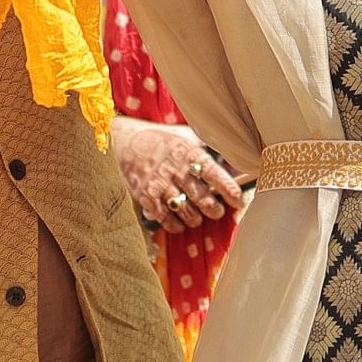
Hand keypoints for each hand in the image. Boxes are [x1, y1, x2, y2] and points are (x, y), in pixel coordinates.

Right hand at [112, 115, 243, 228]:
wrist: (124, 140)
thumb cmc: (160, 139)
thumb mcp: (185, 136)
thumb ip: (206, 148)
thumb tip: (233, 160)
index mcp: (189, 153)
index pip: (214, 174)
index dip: (229, 189)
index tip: (238, 200)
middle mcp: (176, 170)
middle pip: (202, 198)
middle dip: (214, 209)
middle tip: (217, 212)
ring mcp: (160, 185)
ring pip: (186, 212)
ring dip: (196, 219)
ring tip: (197, 217)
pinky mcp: (146, 196)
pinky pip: (165, 218)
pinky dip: (175, 225)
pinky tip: (179, 224)